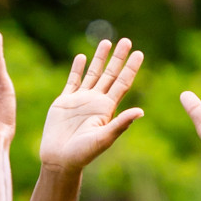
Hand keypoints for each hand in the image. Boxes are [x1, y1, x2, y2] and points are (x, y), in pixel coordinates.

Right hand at [38, 38, 145, 170]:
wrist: (60, 159)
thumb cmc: (83, 153)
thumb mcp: (104, 138)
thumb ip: (120, 124)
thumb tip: (141, 112)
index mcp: (107, 108)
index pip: (122, 83)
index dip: (131, 68)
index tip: (139, 53)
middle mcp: (96, 101)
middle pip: (110, 74)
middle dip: (118, 58)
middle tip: (127, 41)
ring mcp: (80, 100)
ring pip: (93, 74)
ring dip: (99, 59)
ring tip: (106, 41)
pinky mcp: (64, 102)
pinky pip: (72, 81)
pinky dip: (77, 69)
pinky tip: (82, 58)